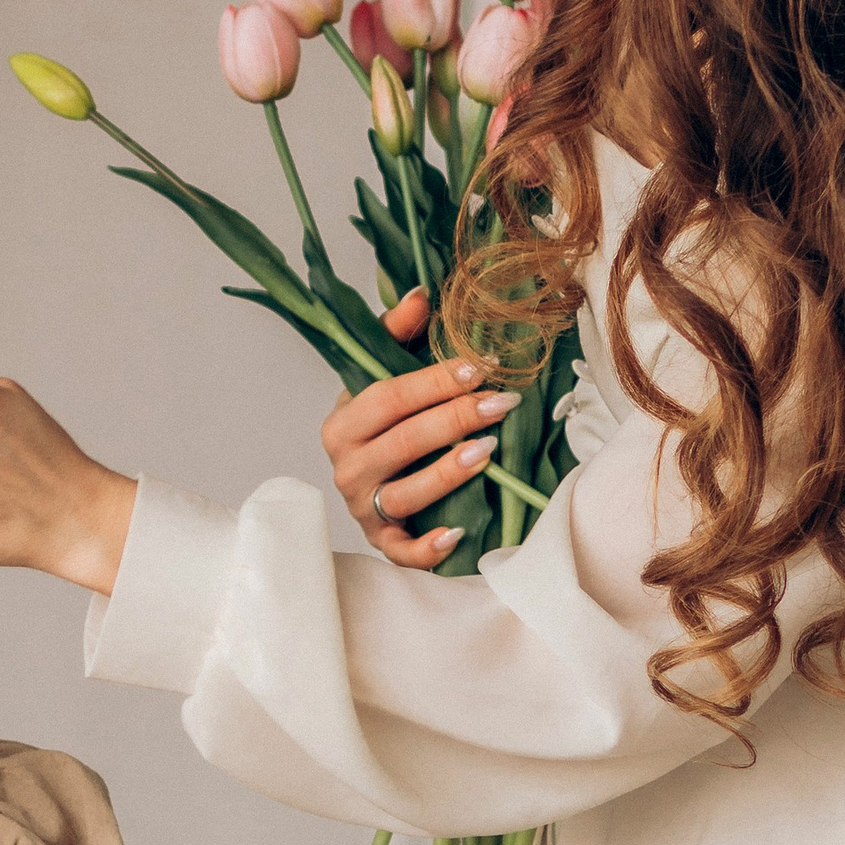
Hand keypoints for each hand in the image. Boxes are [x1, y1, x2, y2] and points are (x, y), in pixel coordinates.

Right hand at [321, 287, 520, 567]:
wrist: (369, 475)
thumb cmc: (387, 420)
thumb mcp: (386, 372)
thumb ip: (398, 332)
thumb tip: (421, 294)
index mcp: (344, 421)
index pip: (388, 398)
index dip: (433, 383)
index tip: (477, 369)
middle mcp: (347, 466)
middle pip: (402, 442)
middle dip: (454, 420)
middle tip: (500, 404)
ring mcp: (363, 506)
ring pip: (404, 494)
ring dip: (446, 474)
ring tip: (487, 453)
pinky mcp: (381, 540)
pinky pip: (400, 550)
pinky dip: (426, 547)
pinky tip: (457, 533)